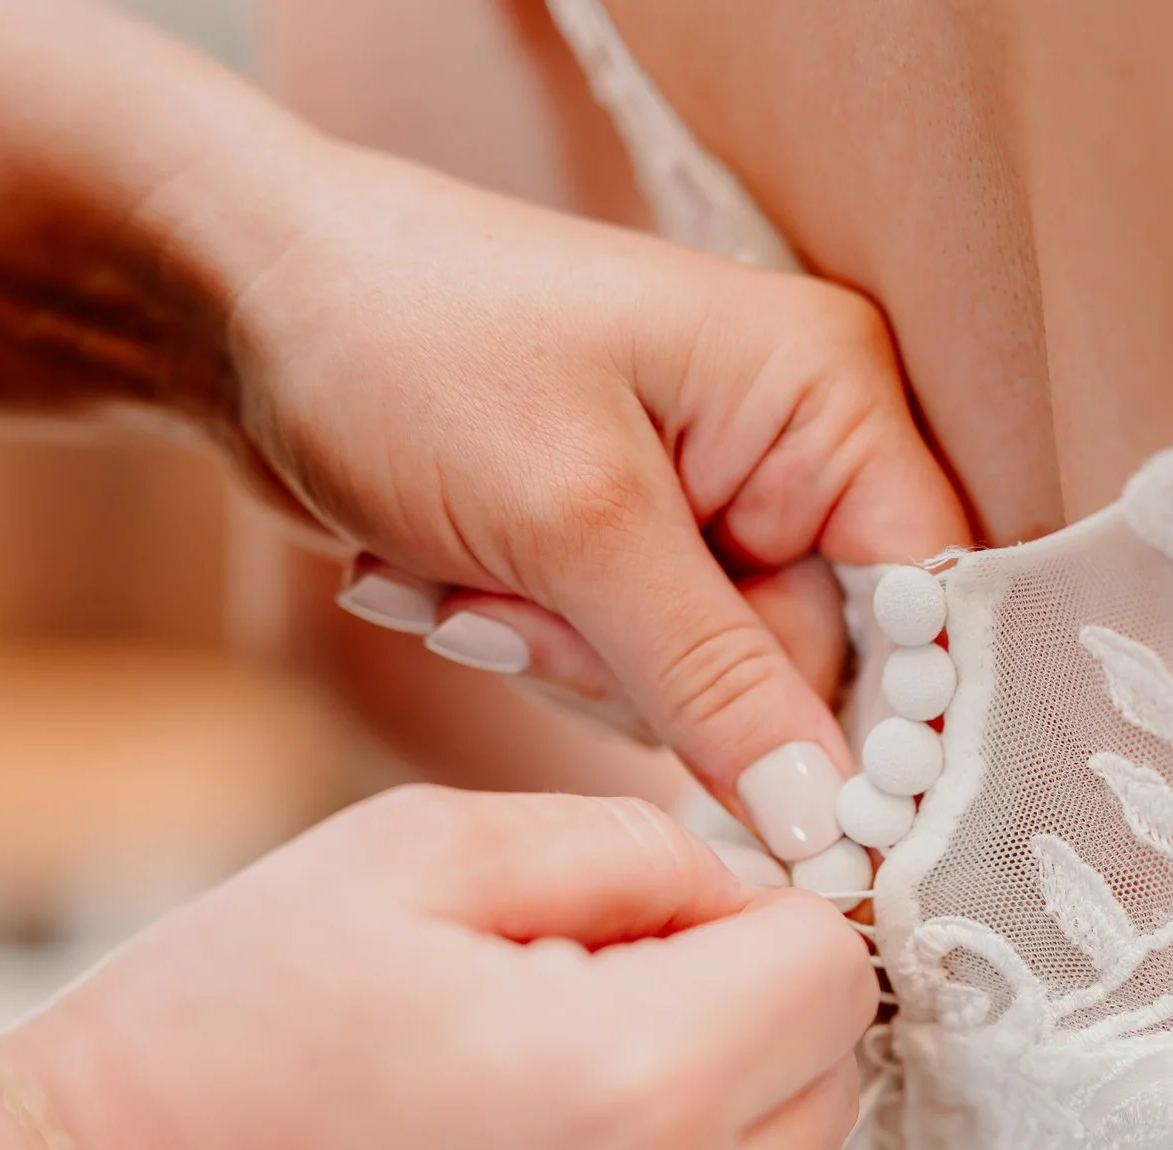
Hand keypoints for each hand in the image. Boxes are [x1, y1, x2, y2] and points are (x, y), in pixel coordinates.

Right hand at [0, 788, 875, 1149]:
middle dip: (744, 1023)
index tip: (652, 928)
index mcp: (633, 1085)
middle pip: (836, 1086)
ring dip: (729, 1134)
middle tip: (584, 1009)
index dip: (751, 920)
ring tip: (558, 1111)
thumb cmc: (223, 1042)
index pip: (835, 968)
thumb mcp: (414, 852)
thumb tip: (749, 890)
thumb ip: (628, 842)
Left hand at [205, 145, 971, 862]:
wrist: (241, 304)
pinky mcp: (638, 551)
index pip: (931, 602)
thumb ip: (714, 682)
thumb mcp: (572, 524)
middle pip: (813, 667)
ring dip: (578, 666)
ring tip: (471, 578)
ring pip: (712, 690)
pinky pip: (638, 674)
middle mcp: (794, 447)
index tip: (818, 823)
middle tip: (529, 614)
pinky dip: (542, 650)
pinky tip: (454, 581)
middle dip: (660, 679)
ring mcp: (716, 502)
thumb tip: (824, 819)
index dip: (885, 723)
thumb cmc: (405, 348)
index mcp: (826, 393)